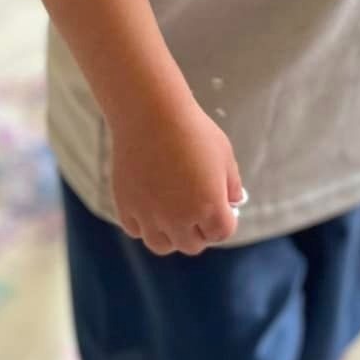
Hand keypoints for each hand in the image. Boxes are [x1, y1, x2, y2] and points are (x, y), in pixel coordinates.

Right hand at [110, 100, 244, 256]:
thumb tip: (232, 202)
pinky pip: (136, 230)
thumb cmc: (193, 131)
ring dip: (170, 235)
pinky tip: (151, 207)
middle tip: (196, 211)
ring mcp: (150, 215)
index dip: (223, 222)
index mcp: (210, 207)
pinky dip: (144, 224)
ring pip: (162, 245)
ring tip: (173, 215)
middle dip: (199, 231)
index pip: (221, 233)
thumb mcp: (224, 155)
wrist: (152, 114)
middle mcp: (179, 218)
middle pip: (192, 245)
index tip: (220, 210)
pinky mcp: (127, 206)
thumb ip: (231, 184)